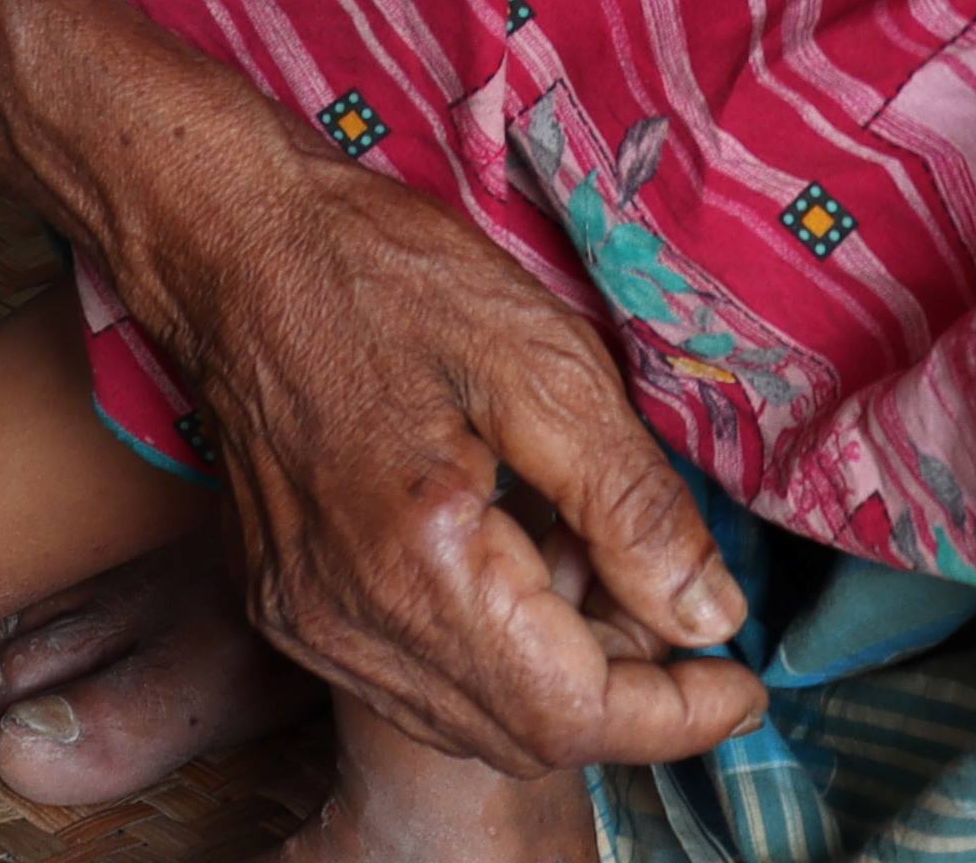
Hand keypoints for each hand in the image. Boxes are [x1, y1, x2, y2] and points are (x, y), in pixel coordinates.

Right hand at [103, 135, 762, 775]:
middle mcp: (347, 624)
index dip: (675, 716)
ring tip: (597, 565)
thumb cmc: (381, 276)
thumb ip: (634, 506)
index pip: (572, 714)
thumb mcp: (545, 362)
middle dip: (624, 691)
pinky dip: (491, 652)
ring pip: (469, 717)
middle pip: (523, 734)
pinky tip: (519, 560)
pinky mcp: (289, 602)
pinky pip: (414, 677)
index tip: (743, 685)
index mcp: (415, 566)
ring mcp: (307, 622)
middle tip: (674, 599)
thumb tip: (710, 618)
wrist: (232, 241)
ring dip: (557, 675)